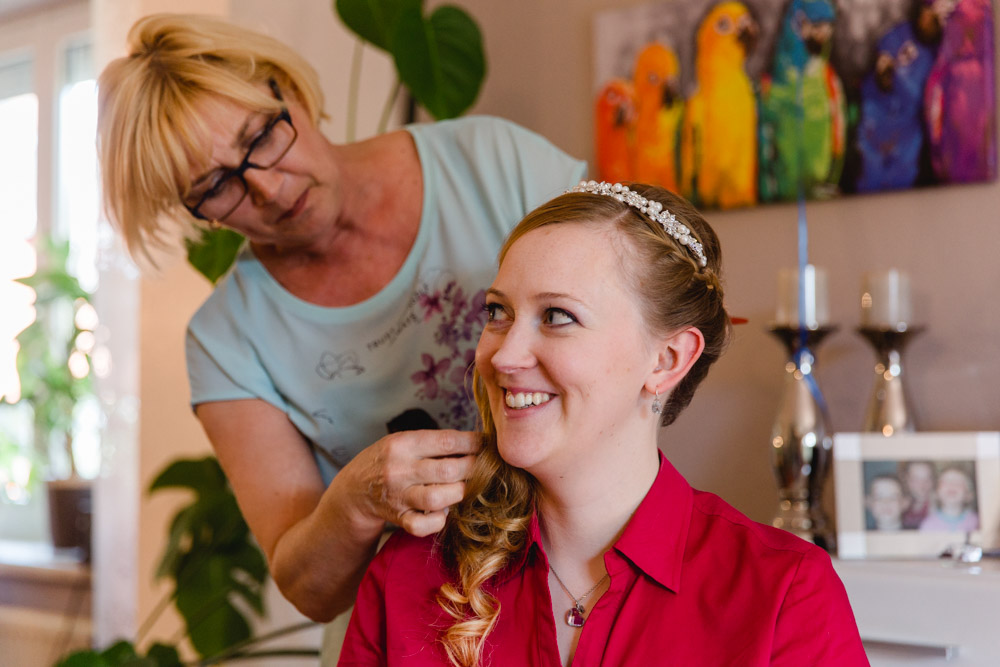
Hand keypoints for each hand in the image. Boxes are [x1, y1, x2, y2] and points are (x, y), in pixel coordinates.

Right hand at [348, 429, 480, 536]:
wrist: (354, 489)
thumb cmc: (388, 460)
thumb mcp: (404, 441)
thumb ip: (434, 443)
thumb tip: (477, 444)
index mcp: (402, 444)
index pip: (446, 441)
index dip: (473, 443)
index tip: (488, 444)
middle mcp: (399, 470)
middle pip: (447, 470)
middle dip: (474, 468)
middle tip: (487, 467)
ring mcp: (398, 496)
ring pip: (439, 499)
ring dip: (460, 493)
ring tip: (466, 487)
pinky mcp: (399, 519)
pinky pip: (424, 526)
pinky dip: (439, 520)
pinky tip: (444, 511)